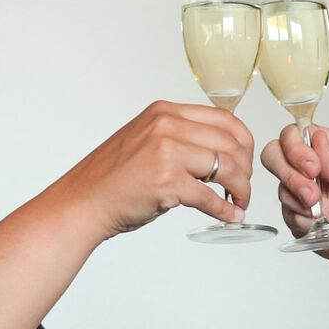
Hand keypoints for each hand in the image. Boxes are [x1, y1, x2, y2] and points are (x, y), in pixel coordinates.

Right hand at [57, 102, 256, 240]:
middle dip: (246, 170)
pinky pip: (211, 197)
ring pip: (228, 168)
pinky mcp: (166, 183)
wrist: (82, 202)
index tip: (245, 161)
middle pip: (231, 144)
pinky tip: (229, 216)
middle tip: (243, 188)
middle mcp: (167, 126)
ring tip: (238, 202)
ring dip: (241, 190)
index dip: (244, 143)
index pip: (225, 120)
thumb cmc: (113, 178)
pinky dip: (225, 210)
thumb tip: (222, 150)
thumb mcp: (146, 139)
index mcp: (165, 112)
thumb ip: (180, 137)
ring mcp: (166, 153)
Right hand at [260, 123, 328, 280]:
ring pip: (283, 191)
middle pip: (273, 156)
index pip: (294, 134)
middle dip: (290, 176)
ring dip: (316, 207)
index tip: (314, 166)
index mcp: (328, 149)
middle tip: (313, 193)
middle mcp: (311, 169)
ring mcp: (303, 195)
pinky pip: (291, 217)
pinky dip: (315, 223)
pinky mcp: (300, 221)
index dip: (295, 147)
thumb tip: (316, 142)